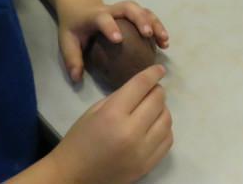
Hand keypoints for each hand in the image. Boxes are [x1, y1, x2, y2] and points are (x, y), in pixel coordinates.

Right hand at [46, 65, 172, 183]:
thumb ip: (120, 97)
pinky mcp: (148, 165)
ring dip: (162, 110)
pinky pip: (168, 140)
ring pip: (167, 120)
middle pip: (158, 101)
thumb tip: (144, 88)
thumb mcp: (94, 110)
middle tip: (151, 91)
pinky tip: (154, 127)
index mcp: (113, 115)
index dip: (153, 73)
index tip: (160, 69)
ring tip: (152, 109)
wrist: (74, 175)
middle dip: (157, 91)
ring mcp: (142, 151)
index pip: (142, 85)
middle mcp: (131, 132)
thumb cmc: (80, 140)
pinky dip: (164, 129)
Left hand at [57, 0, 169, 82]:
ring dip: (154, 23)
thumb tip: (77, 78)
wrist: (79, 5)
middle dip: (140, 19)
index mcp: (94, 16)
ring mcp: (123, 10)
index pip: (103, 18)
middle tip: (148, 34)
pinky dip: (158, 26)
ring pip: (141, 10)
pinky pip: (147, 16)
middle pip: (128, 7)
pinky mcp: (132, 14)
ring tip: (164, 40)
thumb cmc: (74, 26)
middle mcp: (111, 9)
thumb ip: (72, 59)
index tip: (118, 40)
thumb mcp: (67, 41)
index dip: (110, 26)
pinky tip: (164, 42)